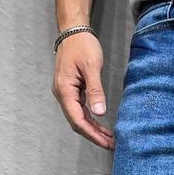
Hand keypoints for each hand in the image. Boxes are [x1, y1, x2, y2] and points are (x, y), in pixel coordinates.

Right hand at [51, 32, 114, 148]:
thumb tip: (99, 112)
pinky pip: (80, 110)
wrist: (73, 30)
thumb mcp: (92, 67)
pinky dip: (91, 119)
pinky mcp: (71, 90)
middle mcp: (62, 94)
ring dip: (93, 129)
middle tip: (111, 145)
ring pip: (79, 117)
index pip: (77, 120)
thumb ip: (95, 90)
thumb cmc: (81, 45)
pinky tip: (101, 125)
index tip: (106, 142)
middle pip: (77, 122)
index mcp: (65, 90)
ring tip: (109, 138)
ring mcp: (66, 93)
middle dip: (94, 135)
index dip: (92, 134)